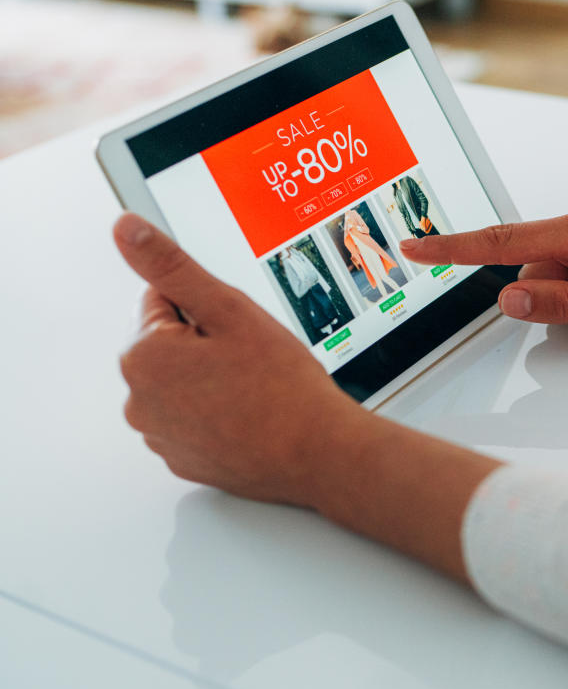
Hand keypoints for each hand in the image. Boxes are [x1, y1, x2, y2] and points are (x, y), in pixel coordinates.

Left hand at [113, 213, 368, 506]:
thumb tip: (127, 229)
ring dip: (210, 379)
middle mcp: (139, 400)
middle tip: (251, 359)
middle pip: (169, 345)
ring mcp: (160, 435)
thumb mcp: (229, 310)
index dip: (209, 308)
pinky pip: (193, 420)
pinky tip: (250, 415)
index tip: (238, 330)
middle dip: (206, 344)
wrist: (318, 452)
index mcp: (143, 356)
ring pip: (182, 383)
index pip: (163, 301)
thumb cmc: (282, 386)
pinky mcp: (183, 459)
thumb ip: (172, 267)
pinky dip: (217, 414)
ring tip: (254, 389)